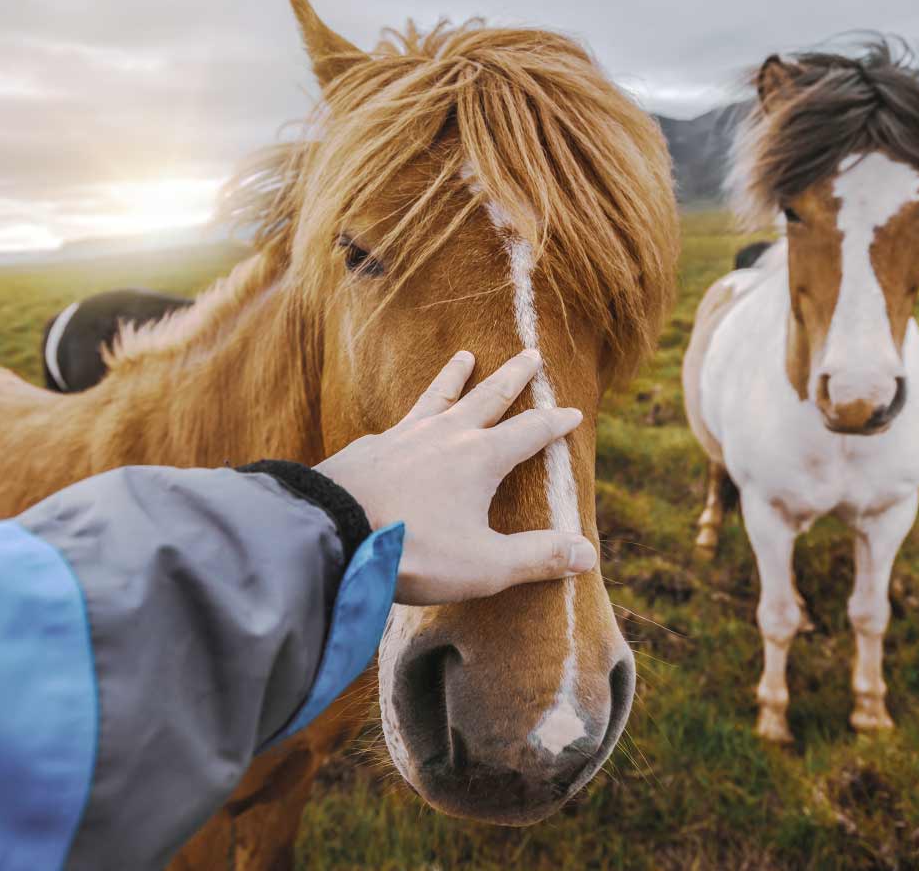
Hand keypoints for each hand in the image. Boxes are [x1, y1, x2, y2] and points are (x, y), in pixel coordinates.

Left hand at [315, 349, 594, 605]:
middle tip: (531, 352)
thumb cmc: (412, 548)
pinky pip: (398, 422)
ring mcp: (404, 436)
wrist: (330, 529)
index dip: (554, 423)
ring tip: (464, 356)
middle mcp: (445, 434)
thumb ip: (536, 558)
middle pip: (488, 396)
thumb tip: (588, 553)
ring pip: (437, 396)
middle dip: (513, 376)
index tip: (574, 411)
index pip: (529, 431)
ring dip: (454, 376)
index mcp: (480, 457)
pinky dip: (411, 415)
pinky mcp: (369, 447)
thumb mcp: (483, 565)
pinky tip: (403, 422)